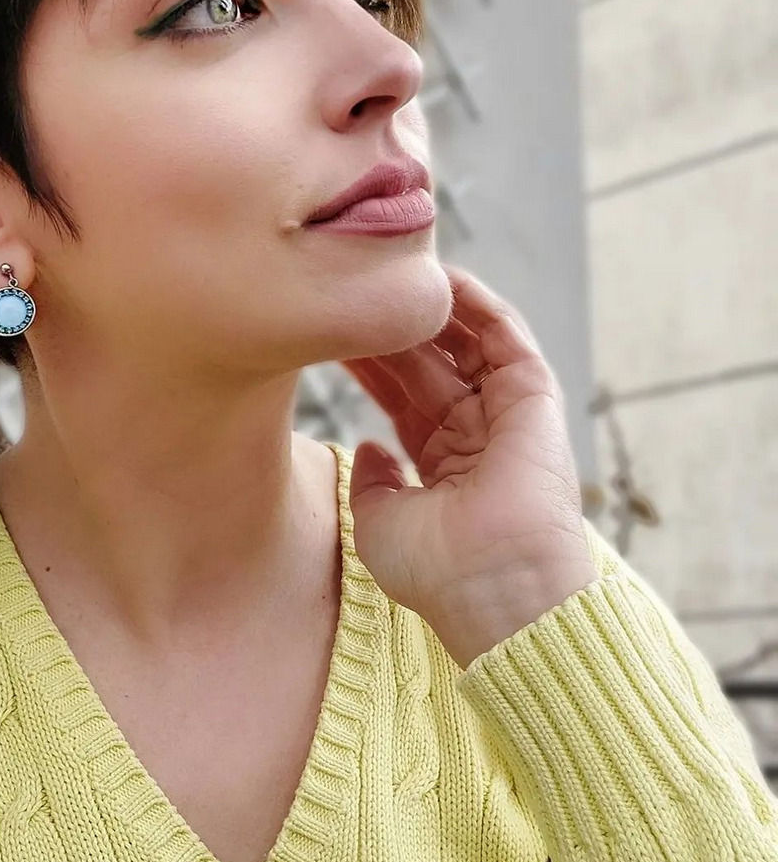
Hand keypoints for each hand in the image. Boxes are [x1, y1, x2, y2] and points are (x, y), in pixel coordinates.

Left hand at [341, 265, 596, 669]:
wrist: (496, 587)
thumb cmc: (441, 572)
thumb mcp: (381, 522)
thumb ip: (372, 482)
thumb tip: (368, 449)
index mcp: (443, 463)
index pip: (400, 397)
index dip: (366, 363)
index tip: (326, 332)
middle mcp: (476, 433)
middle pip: (425, 363)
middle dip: (385, 330)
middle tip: (347, 293)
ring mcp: (506, 414)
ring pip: (463, 343)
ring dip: (426, 310)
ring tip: (386, 274)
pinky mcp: (535, 398)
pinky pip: (506, 337)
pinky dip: (477, 304)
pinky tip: (438, 278)